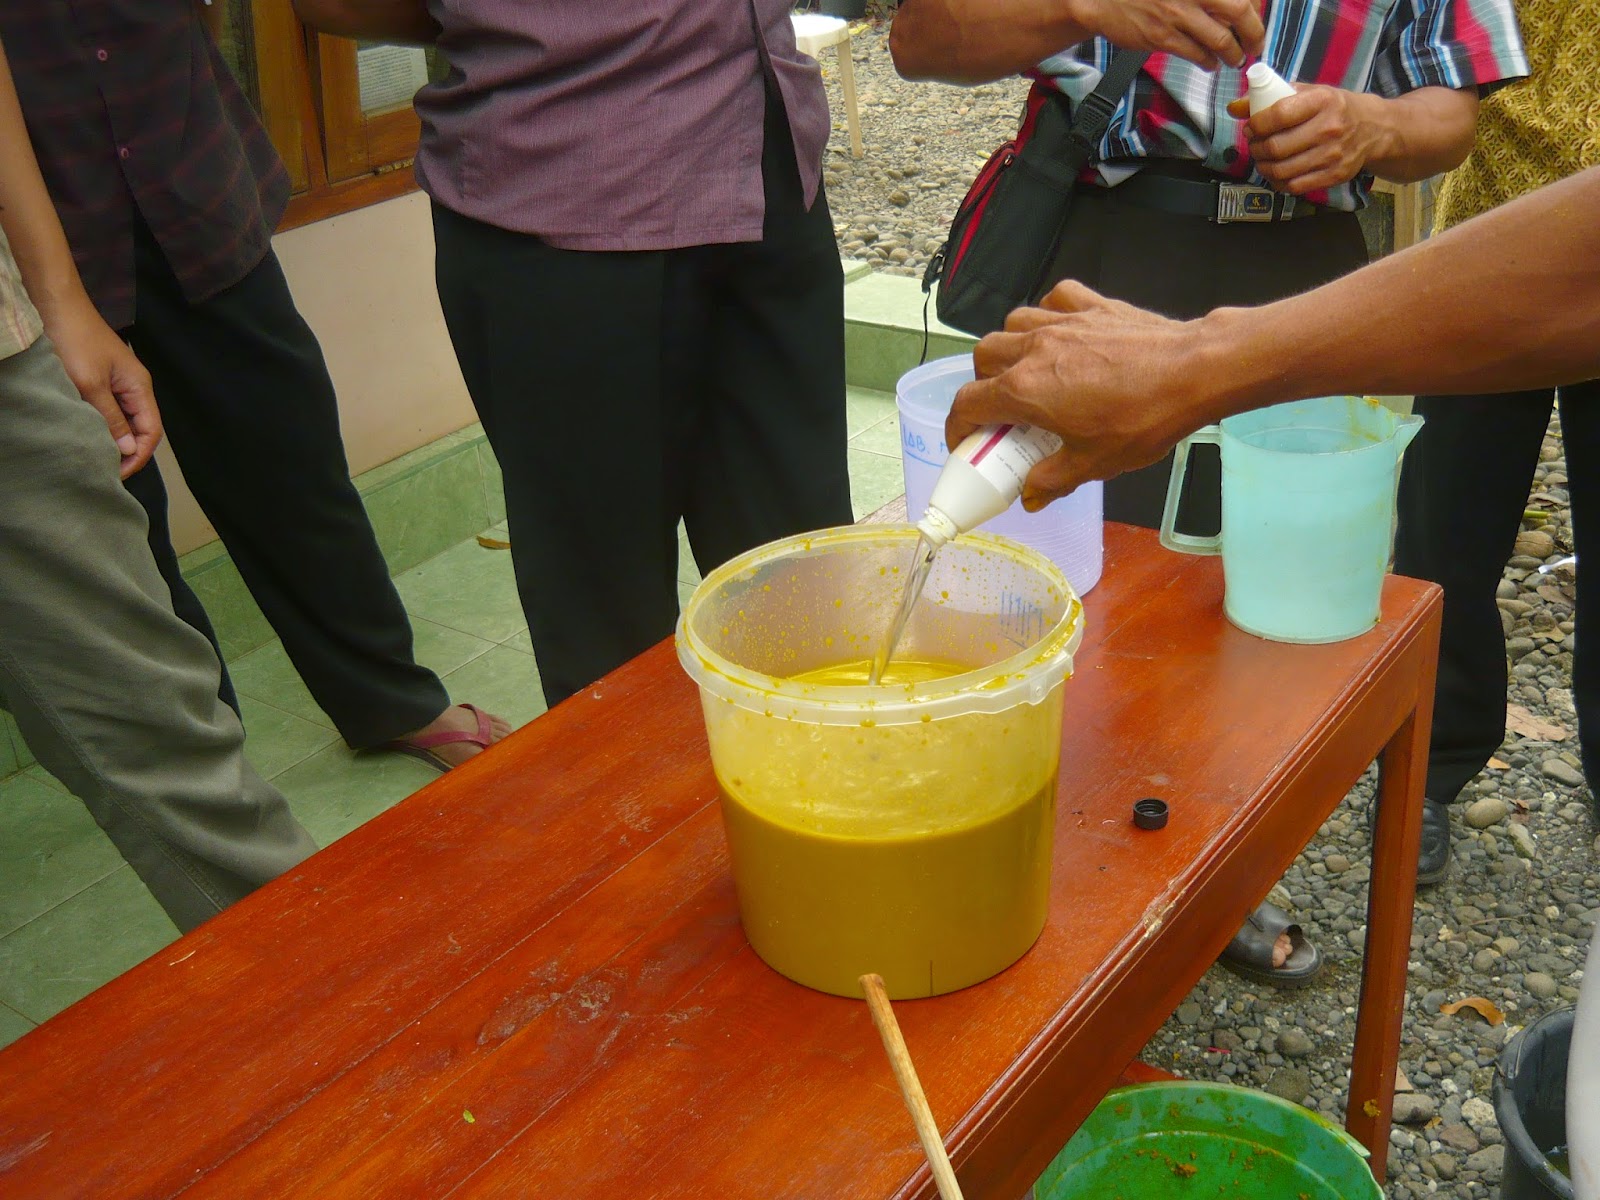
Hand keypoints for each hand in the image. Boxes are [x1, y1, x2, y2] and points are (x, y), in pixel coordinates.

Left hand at [40, 297, 161, 477]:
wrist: (55, 306)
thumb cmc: (75, 341)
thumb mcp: (91, 385)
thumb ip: (112, 420)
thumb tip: (130, 450)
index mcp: (139, 387)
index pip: (151, 430)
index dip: (139, 455)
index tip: (118, 473)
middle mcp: (133, 386)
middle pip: (140, 427)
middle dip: (127, 451)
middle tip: (105, 469)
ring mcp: (116, 382)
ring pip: (122, 419)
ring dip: (113, 439)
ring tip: (96, 455)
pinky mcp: (99, 378)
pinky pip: (107, 408)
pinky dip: (101, 424)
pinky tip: (87, 432)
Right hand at [947, 281, 1208, 508]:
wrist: (1194, 372)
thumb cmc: (1145, 417)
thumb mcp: (1094, 464)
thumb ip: (1052, 480)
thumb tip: (1030, 496)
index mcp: (1025, 391)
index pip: (967, 404)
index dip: (957, 426)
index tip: (963, 439)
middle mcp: (1034, 350)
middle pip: (983, 357)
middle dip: (982, 383)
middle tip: (1002, 408)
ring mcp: (1063, 322)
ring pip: (1012, 323)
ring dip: (1009, 346)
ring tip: (1027, 369)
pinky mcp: (1092, 306)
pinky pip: (1054, 300)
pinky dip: (1048, 313)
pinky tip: (1059, 333)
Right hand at [1072, 0, 1265, 68]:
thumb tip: (1236, 6)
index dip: (1254, 10)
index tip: (1255, 18)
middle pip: (1239, 12)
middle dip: (1253, 33)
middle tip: (1255, 45)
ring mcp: (1177, 15)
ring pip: (1220, 39)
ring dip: (1233, 54)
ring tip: (1235, 59)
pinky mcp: (1162, 37)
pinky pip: (1195, 54)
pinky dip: (1208, 62)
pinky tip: (1211, 64)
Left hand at [1228, 86, 1380, 193]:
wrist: (1374, 129)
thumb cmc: (1334, 108)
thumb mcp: (1309, 93)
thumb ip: (1272, 97)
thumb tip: (1235, 107)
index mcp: (1322, 101)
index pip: (1278, 114)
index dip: (1256, 124)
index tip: (1251, 126)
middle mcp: (1329, 128)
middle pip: (1275, 147)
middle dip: (1256, 148)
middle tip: (1255, 144)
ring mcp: (1332, 155)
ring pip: (1281, 170)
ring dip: (1263, 167)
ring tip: (1263, 159)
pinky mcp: (1334, 176)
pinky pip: (1293, 186)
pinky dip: (1278, 182)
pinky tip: (1277, 172)